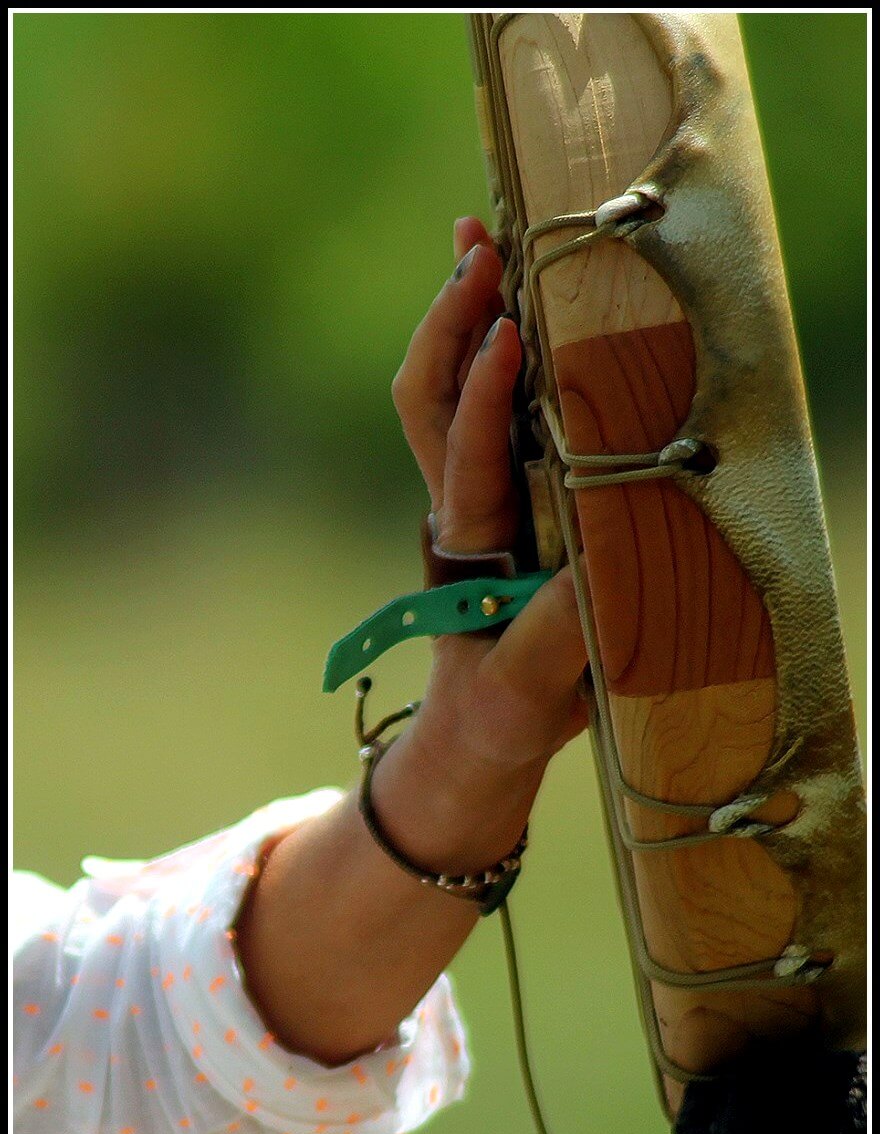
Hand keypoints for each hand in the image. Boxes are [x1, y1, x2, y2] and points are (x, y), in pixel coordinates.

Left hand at [391, 217, 589, 776]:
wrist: (482, 726)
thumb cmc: (503, 709)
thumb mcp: (528, 691)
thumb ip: (554, 642)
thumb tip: (592, 574)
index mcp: (469, 546)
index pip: (470, 455)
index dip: (485, 395)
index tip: (507, 334)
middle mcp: (461, 505)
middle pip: (428, 397)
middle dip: (448, 321)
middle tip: (479, 247)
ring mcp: (473, 494)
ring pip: (440, 391)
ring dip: (454, 315)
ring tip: (478, 237)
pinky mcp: (494, 493)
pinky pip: (478, 405)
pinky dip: (483, 341)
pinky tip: (508, 295)